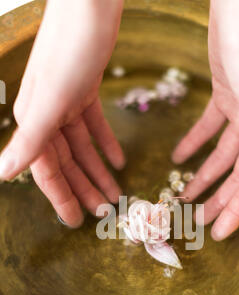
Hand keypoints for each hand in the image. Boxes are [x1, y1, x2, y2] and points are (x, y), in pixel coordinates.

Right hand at [0, 0, 124, 227]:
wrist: (89, 4)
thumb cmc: (69, 52)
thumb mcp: (49, 103)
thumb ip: (28, 141)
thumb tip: (2, 174)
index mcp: (35, 122)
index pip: (48, 172)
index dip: (62, 198)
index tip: (77, 222)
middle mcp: (47, 115)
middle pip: (68, 163)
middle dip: (85, 188)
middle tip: (105, 212)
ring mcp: (65, 103)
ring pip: (82, 147)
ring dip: (99, 170)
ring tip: (117, 193)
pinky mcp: (84, 90)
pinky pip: (94, 125)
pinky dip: (106, 143)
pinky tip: (120, 160)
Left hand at [172, 0, 238, 240]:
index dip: (236, 212)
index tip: (217, 234)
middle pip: (237, 176)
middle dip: (218, 200)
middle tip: (195, 219)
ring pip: (223, 156)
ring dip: (204, 176)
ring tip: (183, 195)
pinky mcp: (226, 97)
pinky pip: (209, 128)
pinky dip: (195, 143)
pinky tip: (178, 157)